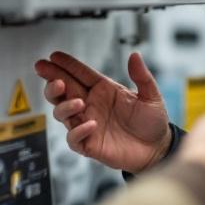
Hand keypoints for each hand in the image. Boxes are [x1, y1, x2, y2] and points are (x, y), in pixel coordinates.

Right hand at [34, 51, 170, 173]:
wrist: (157, 149)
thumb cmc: (152, 122)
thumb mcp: (151, 96)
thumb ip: (142, 76)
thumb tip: (135, 55)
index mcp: (103, 90)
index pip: (79, 74)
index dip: (66, 65)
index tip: (53, 56)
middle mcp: (91, 105)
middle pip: (63, 91)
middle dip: (52, 80)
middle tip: (47, 72)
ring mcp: (87, 124)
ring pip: (62, 113)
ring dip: (65, 106)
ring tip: (79, 102)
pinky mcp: (89, 144)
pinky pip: (74, 138)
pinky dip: (77, 131)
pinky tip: (91, 125)